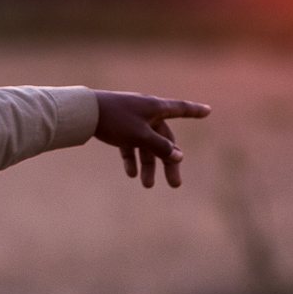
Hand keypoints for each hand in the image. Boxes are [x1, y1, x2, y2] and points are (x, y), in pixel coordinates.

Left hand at [92, 91, 210, 187]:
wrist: (84, 112)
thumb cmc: (115, 119)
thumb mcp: (140, 136)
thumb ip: (160, 146)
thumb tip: (179, 156)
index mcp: (155, 108)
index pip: (181, 109)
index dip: (195, 111)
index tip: (208, 110)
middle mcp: (146, 112)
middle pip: (164, 139)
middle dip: (169, 162)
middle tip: (175, 185)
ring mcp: (132, 119)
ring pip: (146, 145)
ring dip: (148, 165)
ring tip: (147, 185)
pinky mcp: (118, 126)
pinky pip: (130, 144)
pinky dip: (131, 158)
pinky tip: (130, 174)